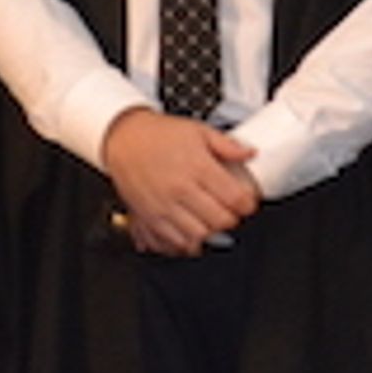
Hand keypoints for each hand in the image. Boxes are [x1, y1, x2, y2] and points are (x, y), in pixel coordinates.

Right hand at [101, 105, 258, 255]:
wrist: (121, 137)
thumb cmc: (157, 134)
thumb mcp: (197, 131)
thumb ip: (227, 145)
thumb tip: (250, 153)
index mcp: (197, 167)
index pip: (236, 199)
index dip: (248, 203)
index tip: (245, 200)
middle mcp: (181, 189)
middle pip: (221, 221)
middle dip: (230, 217)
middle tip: (227, 208)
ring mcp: (164, 205)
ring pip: (200, 235)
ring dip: (209, 230)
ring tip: (208, 218)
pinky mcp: (149, 216)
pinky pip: (174, 242)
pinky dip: (187, 241)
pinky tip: (191, 229)